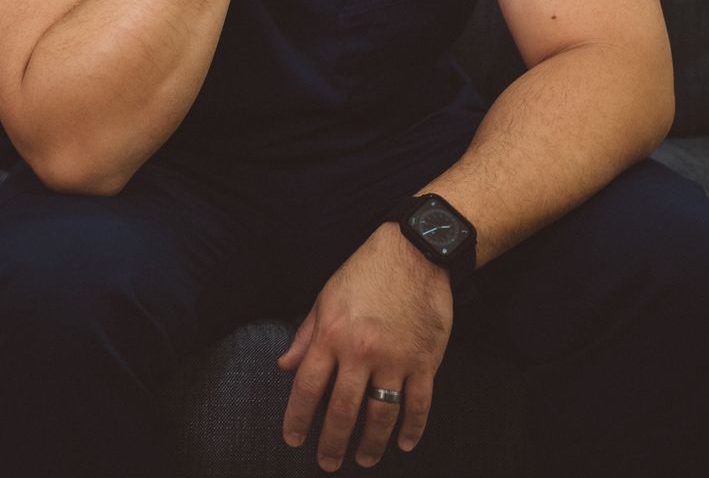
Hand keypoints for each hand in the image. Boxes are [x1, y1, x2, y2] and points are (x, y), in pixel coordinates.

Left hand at [276, 223, 453, 469]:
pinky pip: (418, 404)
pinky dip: (412, 428)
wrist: (414, 251)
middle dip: (332, 442)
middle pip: (343, 410)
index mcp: (332, 334)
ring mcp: (395, 358)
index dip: (298, 418)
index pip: (307, 386)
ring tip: (363, 458)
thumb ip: (306, 334)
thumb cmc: (365, 272)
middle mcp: (361, 351)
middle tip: (327, 463)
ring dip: (371, 443)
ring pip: (381, 414)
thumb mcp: (326, 297)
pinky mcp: (425, 360)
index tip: (293, 440)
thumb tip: (284, 366)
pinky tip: (404, 443)